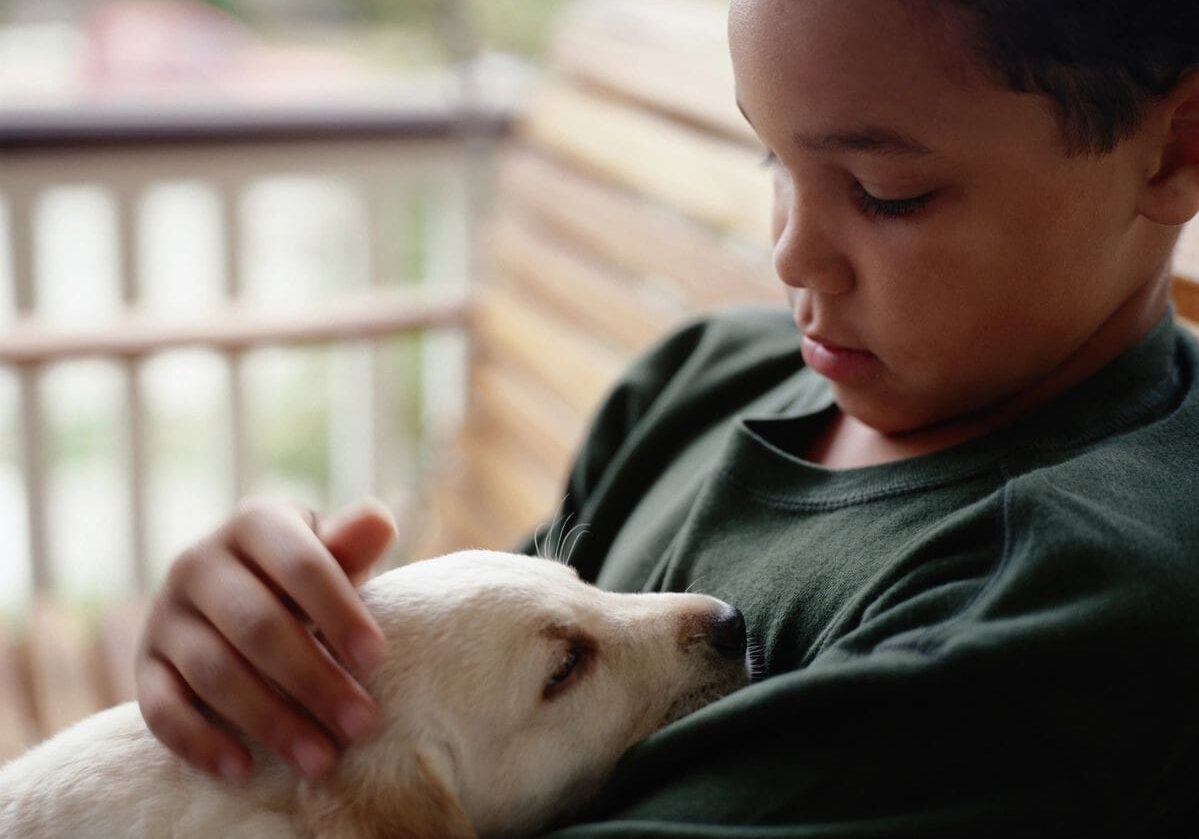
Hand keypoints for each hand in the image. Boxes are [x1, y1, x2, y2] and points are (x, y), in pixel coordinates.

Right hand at [135, 497, 395, 782]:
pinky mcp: (144, 665)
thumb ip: (351, 544)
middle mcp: (198, 563)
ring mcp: (164, 615)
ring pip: (214, 672)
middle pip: (257, 626)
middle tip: (361, 724)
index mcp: (254, 524)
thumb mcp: (329, 553)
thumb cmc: (303, 577)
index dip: (338, 611)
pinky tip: (243, 769)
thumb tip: (378, 522)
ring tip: (321, 759)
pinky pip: (161, 709)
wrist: (237, 593)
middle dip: (313, 679)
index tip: (376, 659)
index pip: (300, 565)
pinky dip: (201, 742)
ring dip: (270, 720)